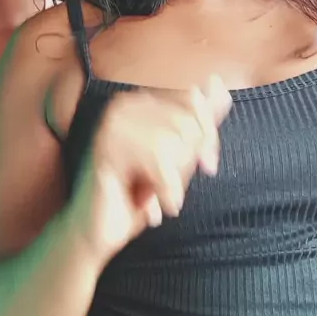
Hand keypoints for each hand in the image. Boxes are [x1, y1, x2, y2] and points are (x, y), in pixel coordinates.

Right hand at [72, 74, 231, 266]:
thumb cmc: (137, 195)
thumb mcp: (177, 157)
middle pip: (185, 121)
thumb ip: (197, 122)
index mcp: (139, 101)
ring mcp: (111, 126)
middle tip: (174, 188)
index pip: (192, 99)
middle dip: (189, 160)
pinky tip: (155, 207)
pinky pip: (156, 158)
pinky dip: (164, 188)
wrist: (97, 232)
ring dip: (174, 178)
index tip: (208, 165)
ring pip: (172, 141)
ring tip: (161, 197)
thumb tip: (219, 83)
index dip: (207, 134)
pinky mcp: (106, 150)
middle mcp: (122, 105)